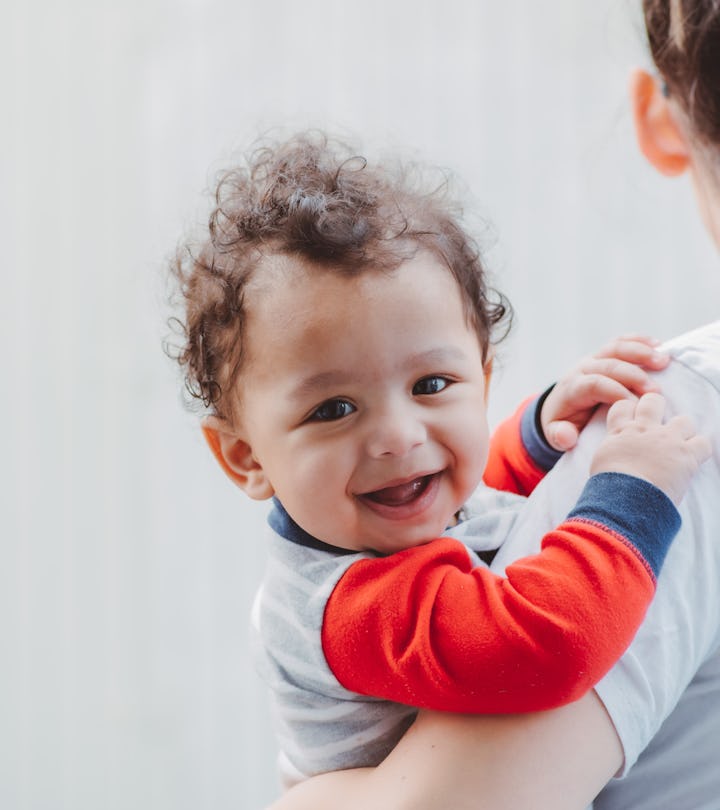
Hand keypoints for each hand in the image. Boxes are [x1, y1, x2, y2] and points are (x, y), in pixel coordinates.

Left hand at [540, 335, 669, 451]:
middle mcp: (582, 369)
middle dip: (633, 376)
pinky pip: (621, 342)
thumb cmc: (564, 423)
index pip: (593, 384)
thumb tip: (565, 436)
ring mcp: (593, 359)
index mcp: (572, 388)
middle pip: (608, 366)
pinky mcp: (603, 354)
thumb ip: (560, 435)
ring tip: (664, 362)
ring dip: (641, 353)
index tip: (636, 406)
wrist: (559, 405)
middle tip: (656, 391)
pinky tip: (658, 345)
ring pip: (616, 349)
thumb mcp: (558, 433)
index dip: (616, 392)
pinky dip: (639, 341)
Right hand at [590, 392, 711, 505]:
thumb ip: (612, 450)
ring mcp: (667, 440)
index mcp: (620, 432)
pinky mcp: (687, 455)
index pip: (623, 406)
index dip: (630, 410)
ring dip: (683, 432)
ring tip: (679, 447)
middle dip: (658, 409)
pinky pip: (703, 443)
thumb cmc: (607, 487)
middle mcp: (644, 429)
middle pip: (653, 401)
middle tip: (658, 426)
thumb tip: (616, 456)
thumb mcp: (600, 462)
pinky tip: (694, 460)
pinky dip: (700, 450)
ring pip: (684, 420)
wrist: (624, 499)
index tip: (633, 421)